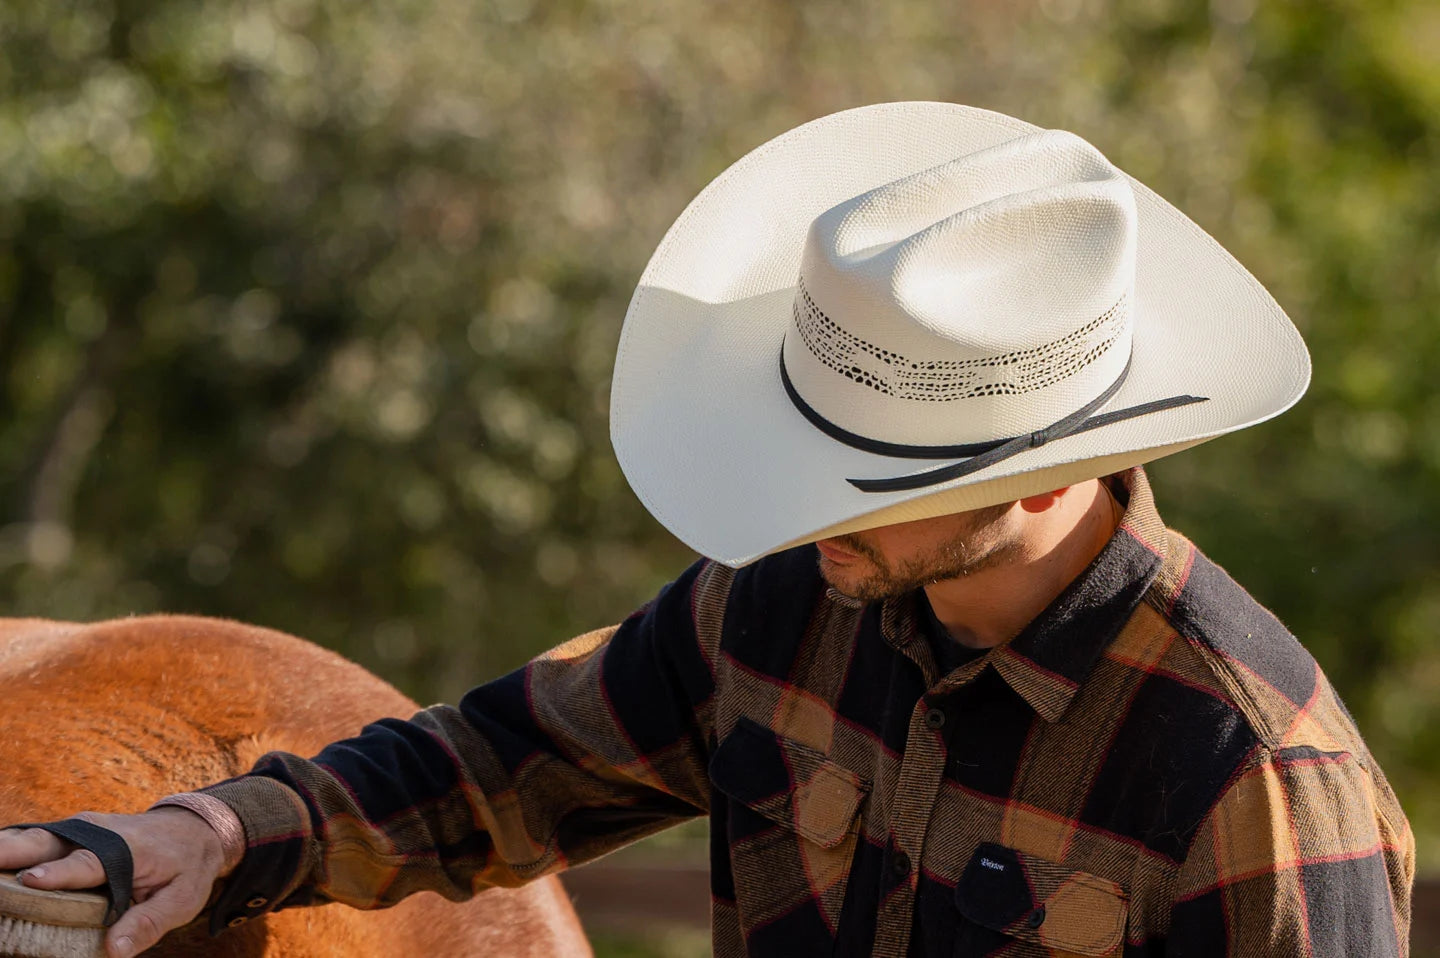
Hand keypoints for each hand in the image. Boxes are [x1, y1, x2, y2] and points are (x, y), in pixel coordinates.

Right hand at [0, 807, 228, 957]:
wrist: (195, 828)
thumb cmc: (187, 867)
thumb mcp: (182, 899)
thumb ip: (148, 923)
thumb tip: (114, 951)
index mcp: (128, 849)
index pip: (89, 862)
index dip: (59, 873)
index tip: (30, 881)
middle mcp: (100, 833)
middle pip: (51, 841)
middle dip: (14, 851)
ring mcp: (83, 830)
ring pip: (38, 837)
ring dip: (7, 849)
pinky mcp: (72, 834)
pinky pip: (39, 841)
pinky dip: (13, 851)